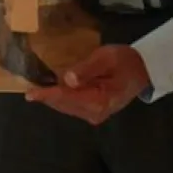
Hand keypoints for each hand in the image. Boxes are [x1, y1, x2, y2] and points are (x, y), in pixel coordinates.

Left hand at [24, 45, 150, 125]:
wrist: (143, 71)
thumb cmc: (125, 61)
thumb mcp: (107, 57)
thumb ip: (87, 68)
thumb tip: (67, 79)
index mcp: (99, 100)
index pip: (67, 97)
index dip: (47, 94)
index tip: (29, 94)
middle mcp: (95, 112)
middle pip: (63, 104)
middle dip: (46, 96)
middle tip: (29, 87)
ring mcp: (94, 114)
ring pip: (66, 106)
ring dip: (52, 97)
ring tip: (37, 87)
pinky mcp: (94, 112)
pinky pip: (72, 105)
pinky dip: (61, 98)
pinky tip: (53, 89)